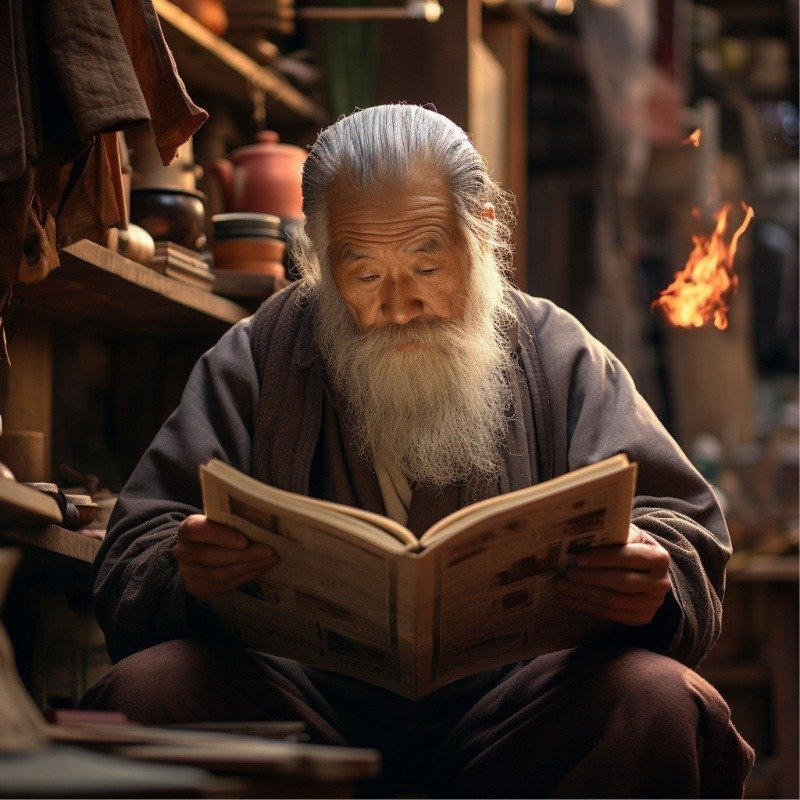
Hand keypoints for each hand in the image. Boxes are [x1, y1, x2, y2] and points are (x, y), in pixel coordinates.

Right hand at [172, 514, 278, 602]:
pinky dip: (247, 576)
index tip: (245, 540)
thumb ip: (231, 521)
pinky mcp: (198, 588)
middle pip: (212, 557)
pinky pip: (225, 585)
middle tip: (269, 551)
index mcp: (187, 530)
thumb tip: (262, 524)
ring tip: (271, 559)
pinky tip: (261, 568)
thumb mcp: (217, 521)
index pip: (199, 531)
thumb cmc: (214, 531)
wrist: (194, 552)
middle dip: (244, 555)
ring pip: (220, 574)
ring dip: (250, 567)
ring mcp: (189, 573)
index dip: (222, 536)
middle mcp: (184, 552)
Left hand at [554, 526, 670, 625]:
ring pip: (613, 601)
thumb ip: (613, 534)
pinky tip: (567, 599)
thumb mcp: (628, 535)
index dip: (602, 559)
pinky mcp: (641, 617)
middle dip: (589, 578)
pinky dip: (585, 606)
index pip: (627, 557)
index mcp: (658, 557)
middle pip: (620, 582)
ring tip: (560, 586)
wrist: (648, 571)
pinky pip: (610, 615)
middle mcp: (660, 583)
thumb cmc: (631, 547)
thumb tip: (583, 534)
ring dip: (582, 594)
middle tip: (565, 573)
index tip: (578, 559)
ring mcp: (652, 603)